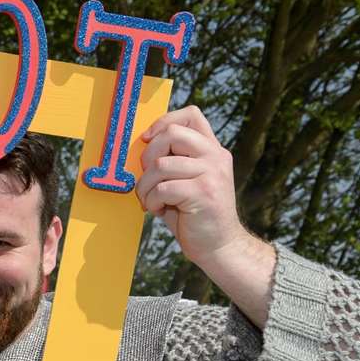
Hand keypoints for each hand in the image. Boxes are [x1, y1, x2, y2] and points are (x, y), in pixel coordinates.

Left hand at [136, 106, 250, 263]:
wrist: (218, 245)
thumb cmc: (194, 214)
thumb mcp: (184, 181)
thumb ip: (172, 162)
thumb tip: (141, 148)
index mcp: (211, 150)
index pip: (191, 115)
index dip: (164, 122)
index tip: (148, 140)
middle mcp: (215, 156)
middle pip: (172, 133)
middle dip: (149, 155)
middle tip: (148, 178)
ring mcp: (212, 173)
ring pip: (161, 165)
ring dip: (145, 186)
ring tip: (151, 200)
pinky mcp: (203, 193)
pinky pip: (162, 188)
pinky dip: (151, 201)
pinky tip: (158, 210)